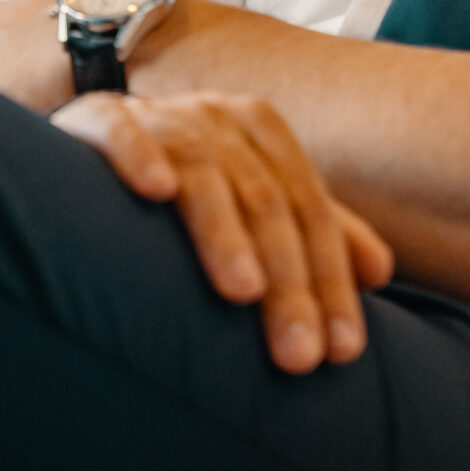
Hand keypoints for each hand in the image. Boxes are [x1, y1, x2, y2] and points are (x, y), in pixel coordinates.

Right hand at [52, 90, 394, 373]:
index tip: (343, 350)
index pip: (310, 211)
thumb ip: (312, 229)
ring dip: (224, 231)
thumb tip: (381, 270)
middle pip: (266, 200)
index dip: (330, 280)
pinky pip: (119, 129)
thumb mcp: (252, 201)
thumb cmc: (184, 184)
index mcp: (261, 133)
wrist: (88, 140)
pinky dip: (139, 154)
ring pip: (202, 170)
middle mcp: (216, 118)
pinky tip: (156, 191)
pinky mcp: (95, 117)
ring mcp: (158, 115)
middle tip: (299, 355)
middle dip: (289, 281)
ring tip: (243, 292)